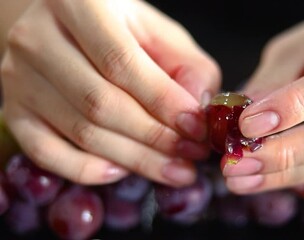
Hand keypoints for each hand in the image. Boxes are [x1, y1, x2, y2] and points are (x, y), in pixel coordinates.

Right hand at [0, 0, 219, 185]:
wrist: (63, 28)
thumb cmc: (118, 29)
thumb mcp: (158, 32)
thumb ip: (187, 65)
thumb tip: (197, 111)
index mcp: (78, 4)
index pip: (121, 63)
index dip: (163, 102)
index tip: (197, 129)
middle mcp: (37, 37)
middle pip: (101, 103)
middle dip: (155, 139)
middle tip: (192, 155)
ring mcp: (18, 77)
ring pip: (81, 131)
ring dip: (135, 159)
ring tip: (173, 169)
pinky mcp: (14, 110)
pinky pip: (46, 153)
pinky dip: (87, 169)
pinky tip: (122, 171)